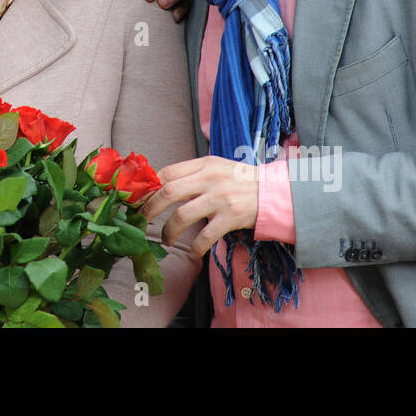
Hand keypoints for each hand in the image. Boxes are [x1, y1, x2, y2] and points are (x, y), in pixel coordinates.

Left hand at [142, 156, 259, 256]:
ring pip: (182, 216)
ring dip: (168, 231)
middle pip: (169, 192)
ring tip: (166, 239)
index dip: (150, 187)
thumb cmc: (240, 180)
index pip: (167, 172)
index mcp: (204, 164)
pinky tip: (193, 252)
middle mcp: (210, 179)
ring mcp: (220, 198)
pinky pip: (206, 236)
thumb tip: (160, 186)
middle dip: (150, 209)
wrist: (274, 192)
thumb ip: (192, 173)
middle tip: (144, 220)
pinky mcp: (231, 217)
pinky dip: (196, 247)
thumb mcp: (216, 167)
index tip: (141, 199)